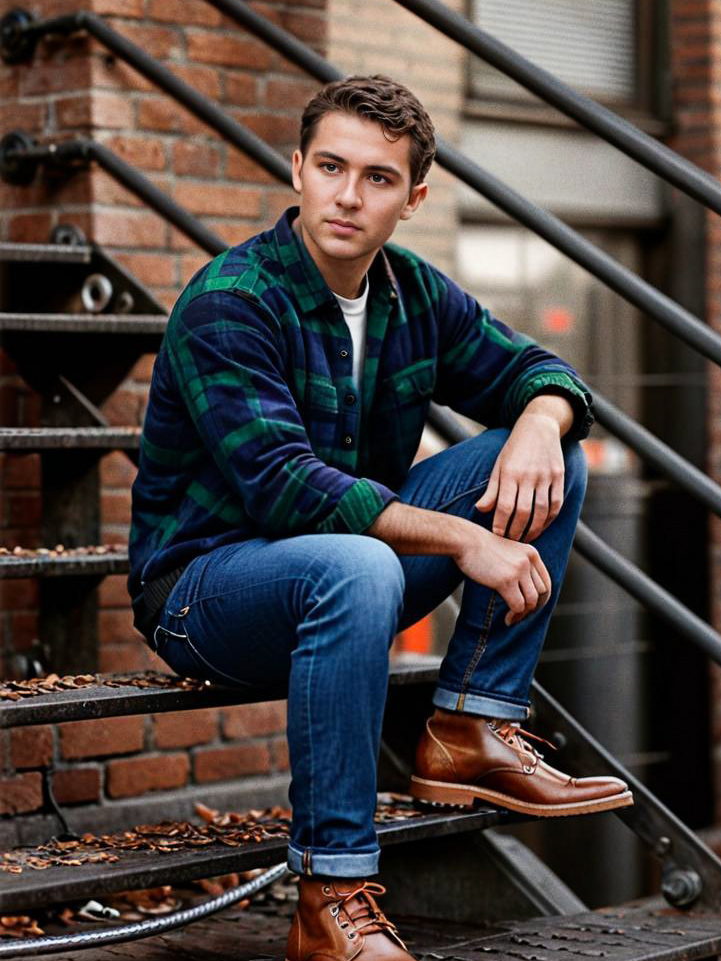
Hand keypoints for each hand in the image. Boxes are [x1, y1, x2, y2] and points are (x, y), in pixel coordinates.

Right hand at [454, 526, 551, 625]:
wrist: (465, 540)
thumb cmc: (479, 547)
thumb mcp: (507, 551)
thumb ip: (518, 565)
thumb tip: (522, 589)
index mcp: (531, 553)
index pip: (545, 581)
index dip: (541, 598)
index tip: (531, 607)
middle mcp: (528, 561)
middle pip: (541, 592)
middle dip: (533, 607)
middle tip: (520, 614)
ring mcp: (518, 570)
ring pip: (531, 601)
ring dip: (523, 613)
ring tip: (513, 618)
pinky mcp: (506, 581)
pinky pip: (518, 605)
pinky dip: (514, 615)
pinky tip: (507, 618)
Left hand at [475, 397, 571, 541]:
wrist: (539, 427)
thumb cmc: (514, 450)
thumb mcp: (498, 466)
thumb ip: (491, 490)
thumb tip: (480, 510)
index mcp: (510, 473)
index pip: (504, 506)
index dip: (501, 525)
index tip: (498, 537)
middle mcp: (528, 475)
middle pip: (523, 512)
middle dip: (516, 531)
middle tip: (511, 542)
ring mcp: (546, 476)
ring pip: (541, 511)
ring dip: (534, 529)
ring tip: (525, 539)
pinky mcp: (559, 476)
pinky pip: (556, 504)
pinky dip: (549, 519)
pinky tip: (541, 527)